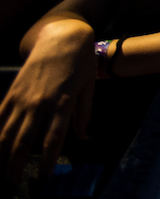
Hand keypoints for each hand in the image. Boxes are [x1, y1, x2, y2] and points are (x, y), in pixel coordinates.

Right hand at [0, 22, 95, 184]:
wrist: (62, 37)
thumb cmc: (81, 63)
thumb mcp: (88, 87)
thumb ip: (84, 114)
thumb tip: (86, 137)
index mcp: (62, 102)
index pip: (53, 138)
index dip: (47, 161)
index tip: (42, 180)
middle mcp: (39, 102)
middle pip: (23, 141)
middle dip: (15, 167)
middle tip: (10, 188)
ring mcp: (22, 97)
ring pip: (6, 133)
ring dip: (0, 157)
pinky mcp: (12, 92)